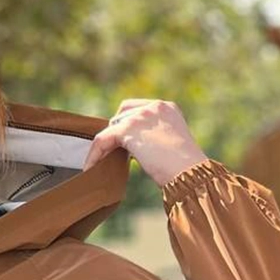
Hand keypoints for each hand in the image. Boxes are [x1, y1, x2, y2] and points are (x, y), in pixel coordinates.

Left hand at [82, 99, 207, 187]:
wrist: (188, 173)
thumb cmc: (183, 169)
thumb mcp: (172, 146)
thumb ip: (155, 138)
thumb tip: (135, 148)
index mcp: (168, 108)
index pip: (139, 109)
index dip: (128, 125)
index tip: (123, 144)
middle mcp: (155, 106)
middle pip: (123, 113)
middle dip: (117, 132)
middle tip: (111, 152)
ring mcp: (142, 115)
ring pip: (112, 127)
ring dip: (106, 144)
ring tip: (99, 162)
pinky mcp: (129, 129)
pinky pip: (102, 139)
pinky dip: (95, 153)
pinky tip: (91, 167)